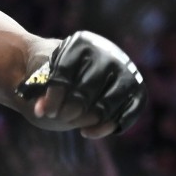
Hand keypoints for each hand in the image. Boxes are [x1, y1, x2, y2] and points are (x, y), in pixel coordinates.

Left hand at [22, 31, 145, 136]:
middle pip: (87, 89)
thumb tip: (41, 110)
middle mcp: (107, 54)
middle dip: (69, 109)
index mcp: (80, 43)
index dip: (53, 96)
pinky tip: (86, 132)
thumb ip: (38, 89)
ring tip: (70, 123)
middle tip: (57, 117)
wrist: (74, 65)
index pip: (64, 72)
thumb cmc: (51, 69)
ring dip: (86, 120)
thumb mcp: (40, 73)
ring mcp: (125, 71)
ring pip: (107, 104)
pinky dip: (106, 127)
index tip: (42, 111)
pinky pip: (128, 113)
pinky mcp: (136, 90)